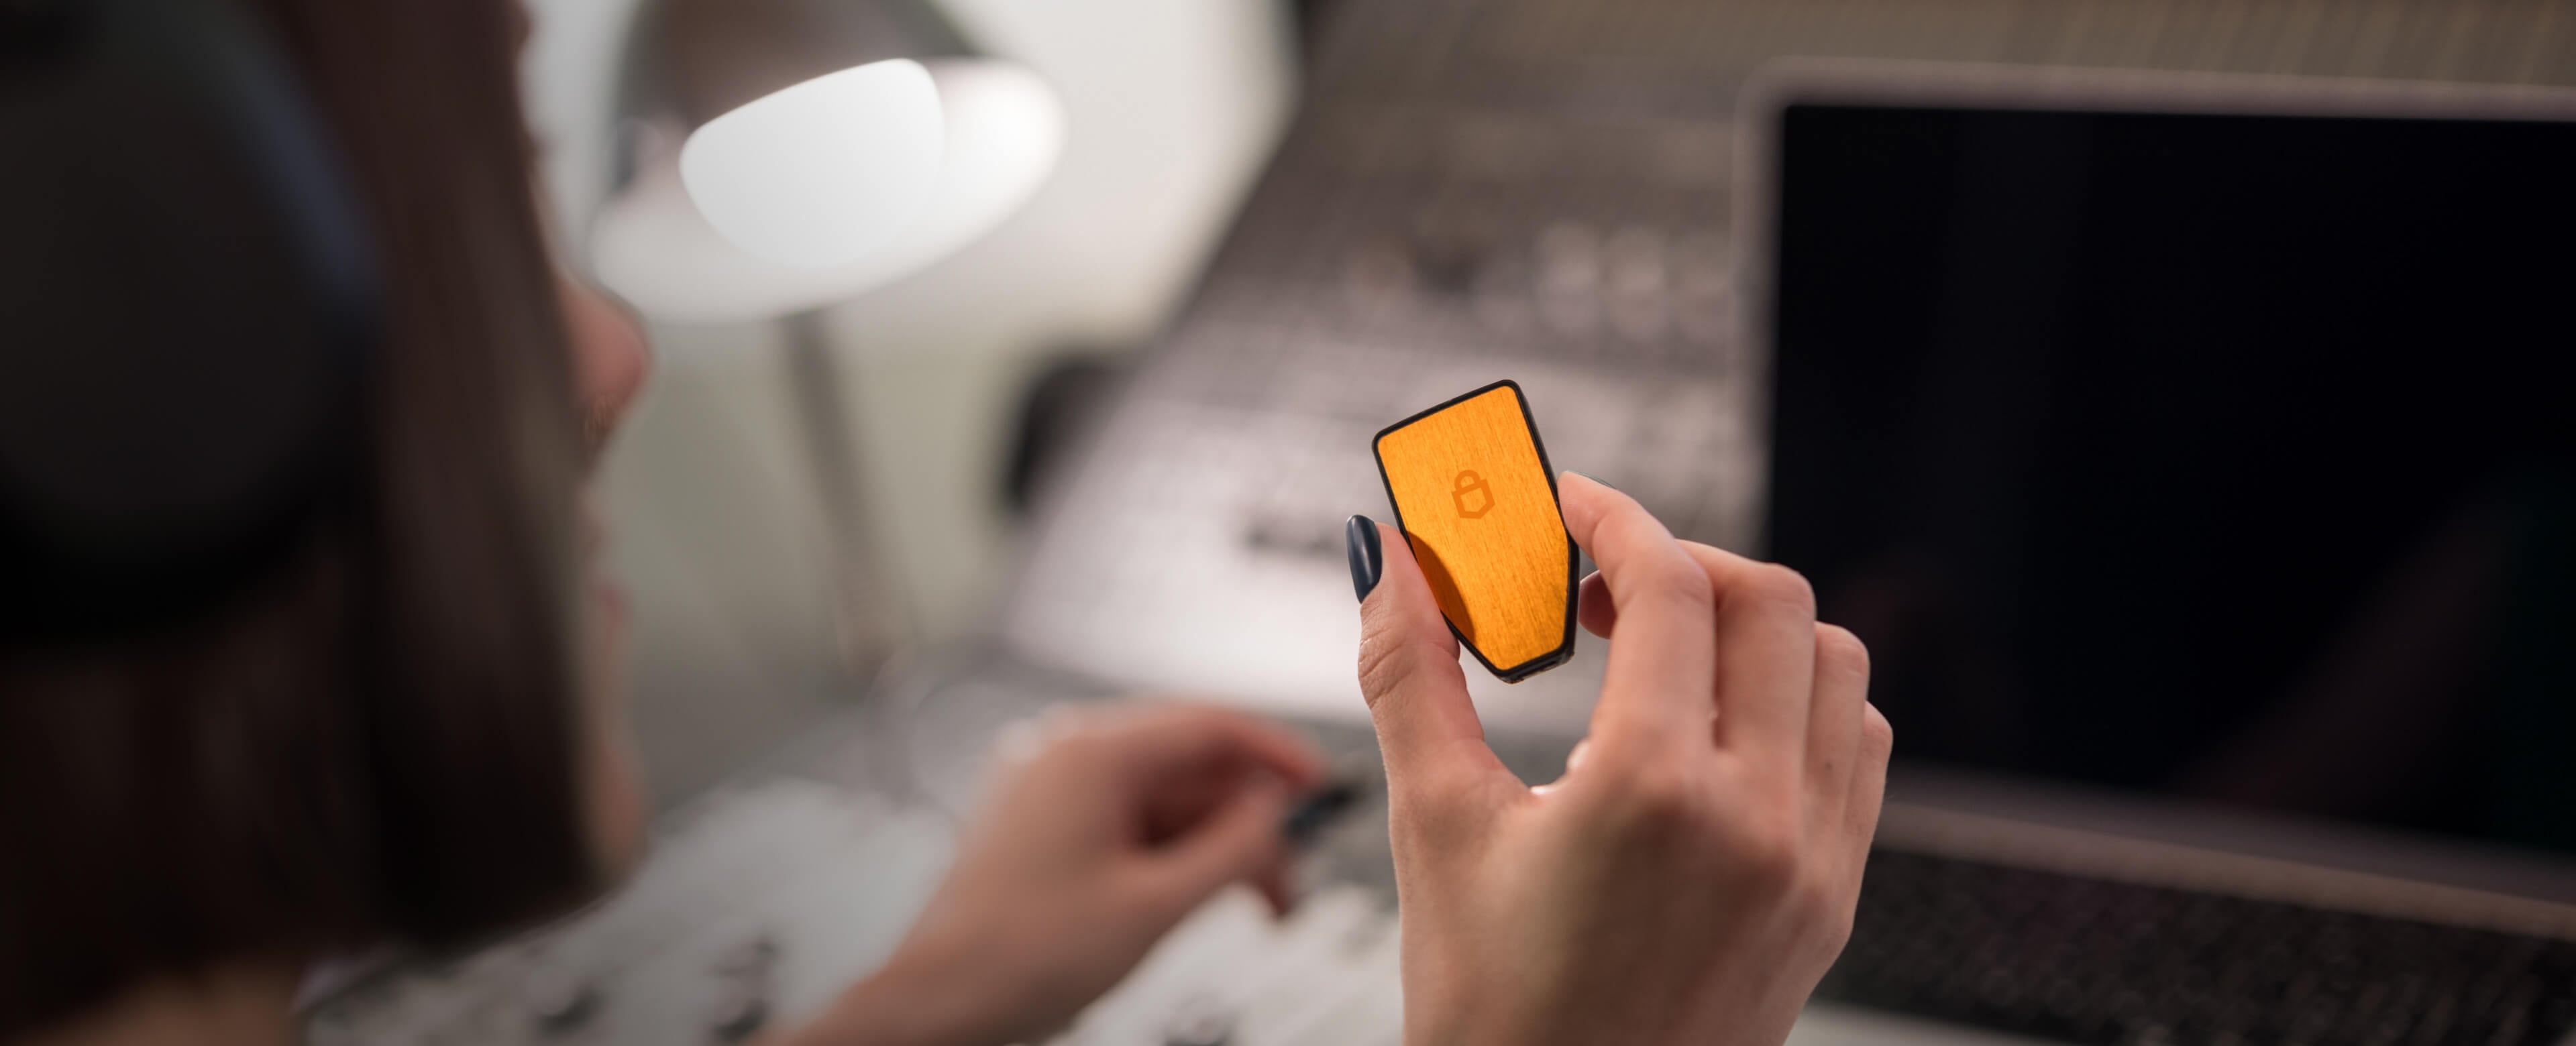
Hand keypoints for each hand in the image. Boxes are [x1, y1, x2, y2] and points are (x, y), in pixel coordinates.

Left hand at [787, 704, 1324, 1045]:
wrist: (938, 1007)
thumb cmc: (1020, 958)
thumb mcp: (1157, 905)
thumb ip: (1233, 847)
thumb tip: (1277, 811)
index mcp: (1090, 753)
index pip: (1210, 724)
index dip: (1277, 758)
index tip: (1322, 791)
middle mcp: (1064, 754)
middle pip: (1188, 766)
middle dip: (1245, 825)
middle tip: (1283, 886)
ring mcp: (1047, 787)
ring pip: (1160, 798)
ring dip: (1210, 847)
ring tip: (1248, 908)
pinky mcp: (1039, 823)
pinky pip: (1123, 819)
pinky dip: (1166, 854)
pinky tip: (1191, 897)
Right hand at [1352, 473, 1890, 1045]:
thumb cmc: (1490, 1016)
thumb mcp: (1435, 827)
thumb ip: (1409, 672)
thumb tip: (1382, 559)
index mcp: (1653, 791)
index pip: (1670, 584)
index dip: (1611, 517)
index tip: (1564, 506)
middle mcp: (1757, 821)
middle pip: (1769, 602)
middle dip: (1680, 563)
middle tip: (1594, 586)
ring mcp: (1810, 864)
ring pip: (1835, 668)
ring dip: (1752, 629)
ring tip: (1659, 653)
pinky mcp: (1831, 903)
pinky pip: (1857, 752)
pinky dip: (1798, 705)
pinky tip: (1716, 728)